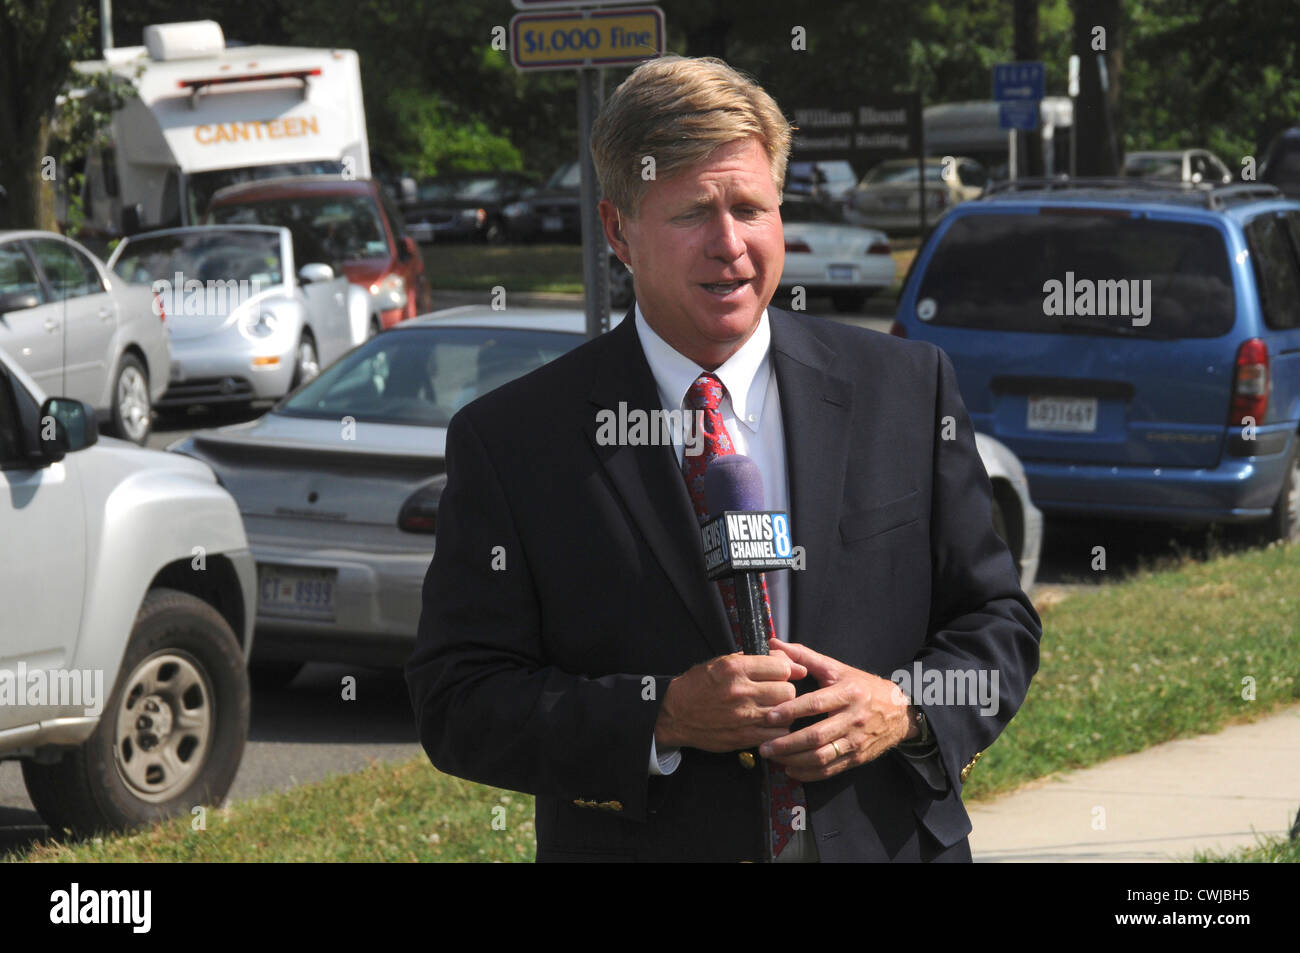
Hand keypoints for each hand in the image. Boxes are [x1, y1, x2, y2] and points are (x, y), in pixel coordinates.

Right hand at [654, 652, 808, 752]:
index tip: (783, 672)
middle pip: (787, 690)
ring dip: (783, 709)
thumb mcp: (721, 662)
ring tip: (772, 706)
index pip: (782, 667)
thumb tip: (786, 660)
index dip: (786, 669)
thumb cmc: (698, 685)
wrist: (675, 714)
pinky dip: (778, 728)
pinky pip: (777, 733)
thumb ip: (753, 659)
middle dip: (785, 689)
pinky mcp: (744, 736)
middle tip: (776, 690)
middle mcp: (741, 691)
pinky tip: (768, 722)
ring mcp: (744, 716)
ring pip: (785, 712)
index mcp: (735, 668)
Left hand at [759, 639, 912, 781]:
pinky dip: (808, 773)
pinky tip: (791, 769)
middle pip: (816, 735)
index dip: (791, 711)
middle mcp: (854, 719)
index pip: (815, 703)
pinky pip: (830, 770)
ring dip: (794, 760)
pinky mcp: (857, 758)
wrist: (899, 712)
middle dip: (787, 744)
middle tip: (764, 747)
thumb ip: (804, 656)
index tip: (770, 716)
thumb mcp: (837, 668)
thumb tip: (774, 644)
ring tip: (774, 757)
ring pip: (822, 757)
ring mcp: (856, 741)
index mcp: (848, 693)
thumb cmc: (862, 687)